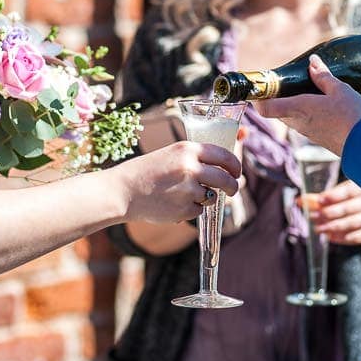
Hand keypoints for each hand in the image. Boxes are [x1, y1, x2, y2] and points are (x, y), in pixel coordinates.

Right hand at [117, 141, 240, 223]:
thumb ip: (195, 159)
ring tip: (183, 194)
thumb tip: (226, 169)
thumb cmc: (147, 172)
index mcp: (187, 149)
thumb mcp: (171, 155)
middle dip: (233, 186)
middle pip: (225, 178)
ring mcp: (188, 190)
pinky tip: (172, 203)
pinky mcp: (184, 209)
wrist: (123, 192)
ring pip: (212, 196)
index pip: (224, 155)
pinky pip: (198, 210)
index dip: (235, 164)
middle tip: (232, 189)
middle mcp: (190, 168)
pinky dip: (190, 209)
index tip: (236, 171)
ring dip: (205, 197)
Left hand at [254, 55, 360, 156]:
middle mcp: (298, 122)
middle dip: (277, 96)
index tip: (260, 87)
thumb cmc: (352, 115)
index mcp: (298, 108)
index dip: (258, 97)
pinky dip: (305, 113)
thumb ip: (323, 76)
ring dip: (292, 104)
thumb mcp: (339, 89)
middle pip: (276, 110)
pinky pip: (303, 123)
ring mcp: (306, 132)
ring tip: (307, 90)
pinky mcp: (316, 138)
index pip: (265, 107)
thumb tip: (312, 62)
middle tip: (287, 82)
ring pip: (290, 117)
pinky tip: (320, 105)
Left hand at [305, 180, 360, 249]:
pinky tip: (332, 238)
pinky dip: (346, 238)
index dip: (335, 195)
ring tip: (318, 229)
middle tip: (312, 217)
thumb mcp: (346, 192)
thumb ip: (324, 198)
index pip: (350, 190)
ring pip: (356, 222)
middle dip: (329, 213)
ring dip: (334, 226)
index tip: (319, 200)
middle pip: (350, 208)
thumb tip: (300, 201)